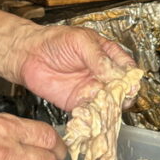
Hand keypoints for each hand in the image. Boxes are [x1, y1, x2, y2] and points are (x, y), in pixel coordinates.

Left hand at [10, 25, 138, 111]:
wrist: (28, 54)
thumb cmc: (54, 41)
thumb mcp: (80, 41)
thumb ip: (98, 57)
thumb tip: (116, 75)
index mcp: (108, 55)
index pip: (128, 69)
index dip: (131, 78)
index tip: (129, 85)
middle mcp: (103, 75)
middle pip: (122, 90)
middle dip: (122, 97)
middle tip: (116, 100)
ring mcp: (92, 90)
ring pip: (109, 104)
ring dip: (110, 110)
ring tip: (105, 111)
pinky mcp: (78, 104)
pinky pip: (91, 114)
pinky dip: (94, 119)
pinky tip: (92, 118)